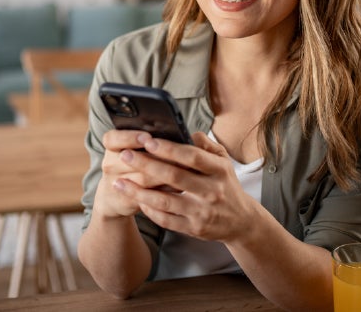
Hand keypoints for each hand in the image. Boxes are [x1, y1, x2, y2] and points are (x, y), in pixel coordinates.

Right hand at [93, 130, 178, 218]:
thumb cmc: (131, 164)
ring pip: (144, 178)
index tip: (147, 137)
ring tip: (186, 168)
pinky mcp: (126, 201)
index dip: (130, 137)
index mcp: (112, 146)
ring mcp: (116, 184)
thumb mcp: (131, 149)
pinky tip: (180, 186)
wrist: (114, 195)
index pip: (113, 138)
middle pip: (133, 160)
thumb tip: (176, 135)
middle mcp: (110, 164)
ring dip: (166, 174)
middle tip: (178, 153)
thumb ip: (149, 140)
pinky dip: (165, 190)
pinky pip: (148, 196)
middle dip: (157, 157)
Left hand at [113, 131, 261, 242]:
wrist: (241, 221)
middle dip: (147, 165)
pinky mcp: (193, 228)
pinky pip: (166, 219)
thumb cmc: (226, 185)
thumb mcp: (224, 161)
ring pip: (165, 201)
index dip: (169, 149)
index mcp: (219, 170)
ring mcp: (202, 212)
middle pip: (174, 177)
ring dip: (139, 192)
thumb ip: (206, 145)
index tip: (148, 141)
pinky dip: (149, 209)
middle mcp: (211, 191)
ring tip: (119, 182)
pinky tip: (135, 199)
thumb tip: (187, 132)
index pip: (192, 157)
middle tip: (126, 155)